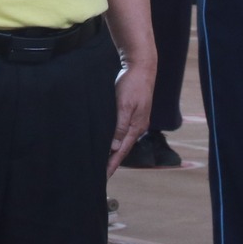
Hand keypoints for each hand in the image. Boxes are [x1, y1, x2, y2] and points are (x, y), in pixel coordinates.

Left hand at [107, 59, 155, 174]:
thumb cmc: (132, 84)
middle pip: (124, 148)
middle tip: (100, 174)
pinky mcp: (133, 112)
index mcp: (137, 126)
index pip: (123, 151)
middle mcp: (138, 125)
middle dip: (113, 160)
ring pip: (123, 139)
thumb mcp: (124, 105)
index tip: (104, 177)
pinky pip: (123, 130)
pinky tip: (109, 140)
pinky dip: (115, 138)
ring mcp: (136, 119)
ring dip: (114, 150)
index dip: (113, 164)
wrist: (141, 66)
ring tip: (103, 160)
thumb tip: (115, 148)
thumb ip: (120, 127)